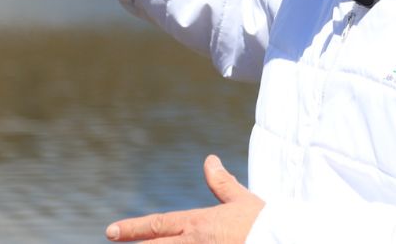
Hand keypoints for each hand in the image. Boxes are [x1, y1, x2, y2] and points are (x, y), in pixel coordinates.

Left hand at [106, 155, 263, 243]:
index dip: (132, 228)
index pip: (157, 225)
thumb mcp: (242, 200)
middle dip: (134, 243)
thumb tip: (210, 160)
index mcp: (198, 224)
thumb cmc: (264, 222)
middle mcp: (194, 243)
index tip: (111, 231)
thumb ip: (222, 184)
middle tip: (113, 239)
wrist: (284, 239)